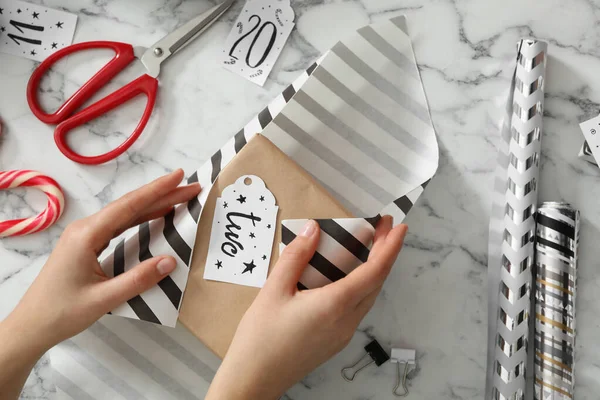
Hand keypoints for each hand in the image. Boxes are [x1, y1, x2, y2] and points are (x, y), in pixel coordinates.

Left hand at [0, 169, 199, 399]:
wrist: (31, 326)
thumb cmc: (62, 313)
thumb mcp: (103, 300)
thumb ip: (138, 279)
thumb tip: (172, 260)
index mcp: (87, 235)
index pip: (129, 206)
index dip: (157, 190)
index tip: (180, 177)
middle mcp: (86, 229)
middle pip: (129, 206)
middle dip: (161, 194)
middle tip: (190, 186)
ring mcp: (85, 236)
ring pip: (124, 214)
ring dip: (152, 205)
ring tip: (179, 197)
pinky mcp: (87, 245)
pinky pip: (118, 225)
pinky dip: (140, 218)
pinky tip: (154, 217)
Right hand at [206, 216, 406, 399]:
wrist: (254, 380)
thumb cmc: (260, 338)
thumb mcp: (273, 290)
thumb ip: (296, 256)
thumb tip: (313, 229)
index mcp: (335, 305)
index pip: (374, 271)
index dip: (390, 247)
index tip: (399, 226)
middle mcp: (346, 321)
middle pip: (376, 283)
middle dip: (385, 253)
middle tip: (383, 228)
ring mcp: (343, 334)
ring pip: (368, 297)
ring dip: (374, 270)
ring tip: (370, 247)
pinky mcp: (335, 341)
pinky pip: (356, 308)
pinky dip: (361, 286)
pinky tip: (349, 276)